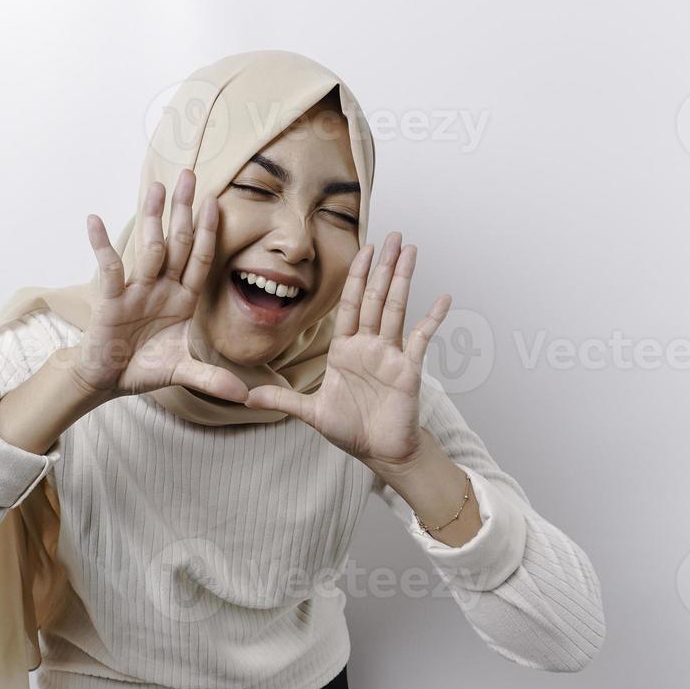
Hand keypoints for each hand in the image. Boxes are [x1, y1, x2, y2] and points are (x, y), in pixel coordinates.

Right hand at [68, 169, 249, 403]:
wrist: (109, 379)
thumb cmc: (144, 367)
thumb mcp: (182, 371)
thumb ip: (211, 377)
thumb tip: (244, 395)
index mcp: (182, 299)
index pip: (199, 260)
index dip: (208, 233)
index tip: (217, 203)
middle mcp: (161, 288)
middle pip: (176, 243)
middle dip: (183, 210)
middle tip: (190, 175)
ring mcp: (136, 290)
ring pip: (148, 249)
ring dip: (152, 218)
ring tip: (156, 186)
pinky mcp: (111, 299)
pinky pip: (109, 268)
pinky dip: (100, 245)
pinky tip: (93, 220)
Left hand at [244, 231, 450, 471]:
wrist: (380, 453)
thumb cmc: (351, 430)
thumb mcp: (310, 412)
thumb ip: (282, 398)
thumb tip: (245, 396)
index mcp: (346, 350)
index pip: (351, 305)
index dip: (357, 277)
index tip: (364, 249)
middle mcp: (370, 346)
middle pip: (376, 298)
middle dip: (383, 266)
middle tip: (394, 235)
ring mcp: (391, 355)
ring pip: (396, 309)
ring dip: (403, 279)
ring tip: (411, 250)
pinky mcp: (409, 370)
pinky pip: (421, 339)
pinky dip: (433, 319)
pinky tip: (444, 298)